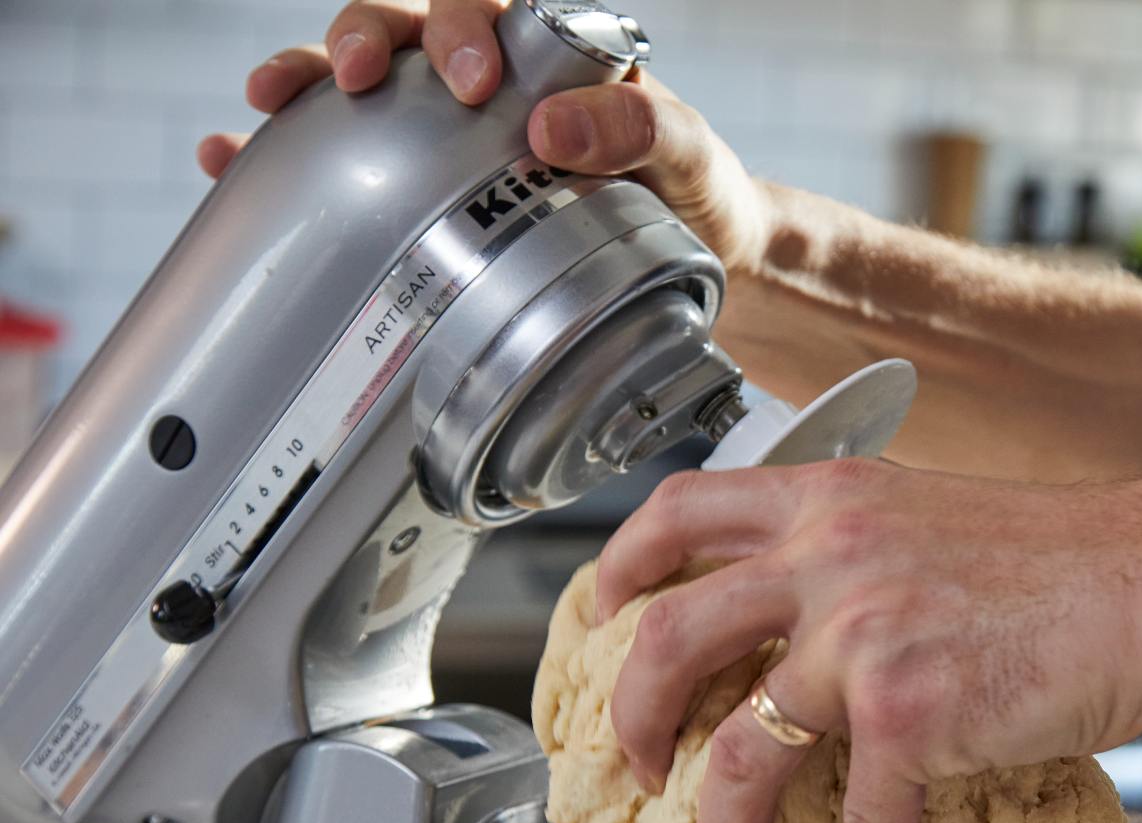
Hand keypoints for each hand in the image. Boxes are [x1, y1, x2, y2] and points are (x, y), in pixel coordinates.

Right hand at [197, 0, 774, 272]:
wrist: (697, 265)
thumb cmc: (693, 196)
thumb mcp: (689, 158)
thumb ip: (644, 131)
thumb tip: (551, 128)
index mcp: (545, 54)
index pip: (484, 6)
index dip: (457, 24)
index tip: (471, 79)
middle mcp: (484, 79)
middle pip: (403, 25)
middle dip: (368, 38)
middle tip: (365, 81)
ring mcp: (444, 133)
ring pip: (356, 82)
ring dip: (305, 81)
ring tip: (268, 103)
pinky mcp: (418, 192)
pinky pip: (336, 162)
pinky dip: (280, 159)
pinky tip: (231, 162)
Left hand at [595, 460, 1141, 822]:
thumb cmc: (1074, 560)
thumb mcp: (937, 519)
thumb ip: (859, 552)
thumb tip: (808, 626)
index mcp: (833, 497)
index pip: (681, 510)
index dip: (621, 566)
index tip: (602, 614)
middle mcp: (829, 554)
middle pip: (666, 635)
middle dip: (631, 718)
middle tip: (636, 765)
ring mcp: (861, 634)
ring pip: (740, 752)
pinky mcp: (911, 712)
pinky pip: (862, 817)